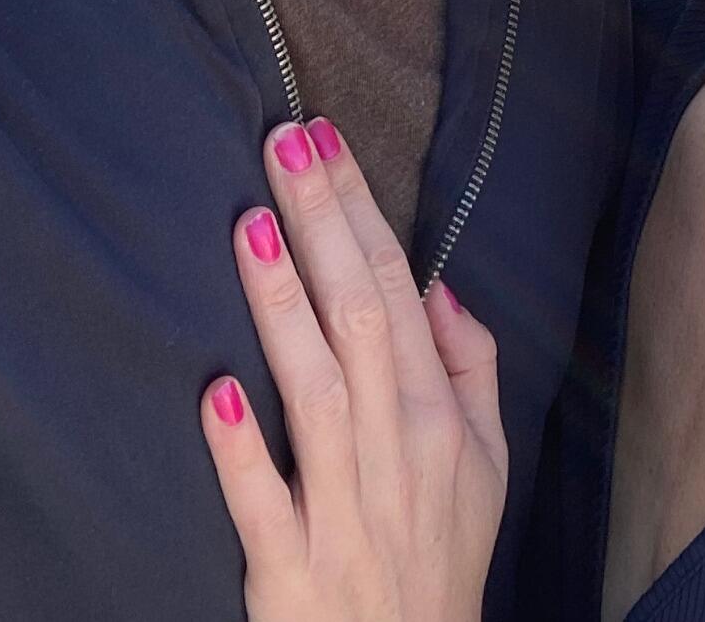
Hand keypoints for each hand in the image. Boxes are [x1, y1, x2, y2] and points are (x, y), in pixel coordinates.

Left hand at [201, 119, 506, 621]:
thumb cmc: (440, 561)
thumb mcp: (489, 467)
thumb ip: (472, 371)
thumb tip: (440, 287)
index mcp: (436, 417)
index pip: (396, 288)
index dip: (358, 208)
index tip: (322, 135)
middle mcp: (393, 450)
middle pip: (358, 316)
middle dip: (321, 223)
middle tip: (283, 141)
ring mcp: (342, 510)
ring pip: (313, 392)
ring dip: (281, 307)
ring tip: (250, 226)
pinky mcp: (291, 570)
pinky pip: (263, 505)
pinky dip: (240, 455)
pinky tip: (215, 396)